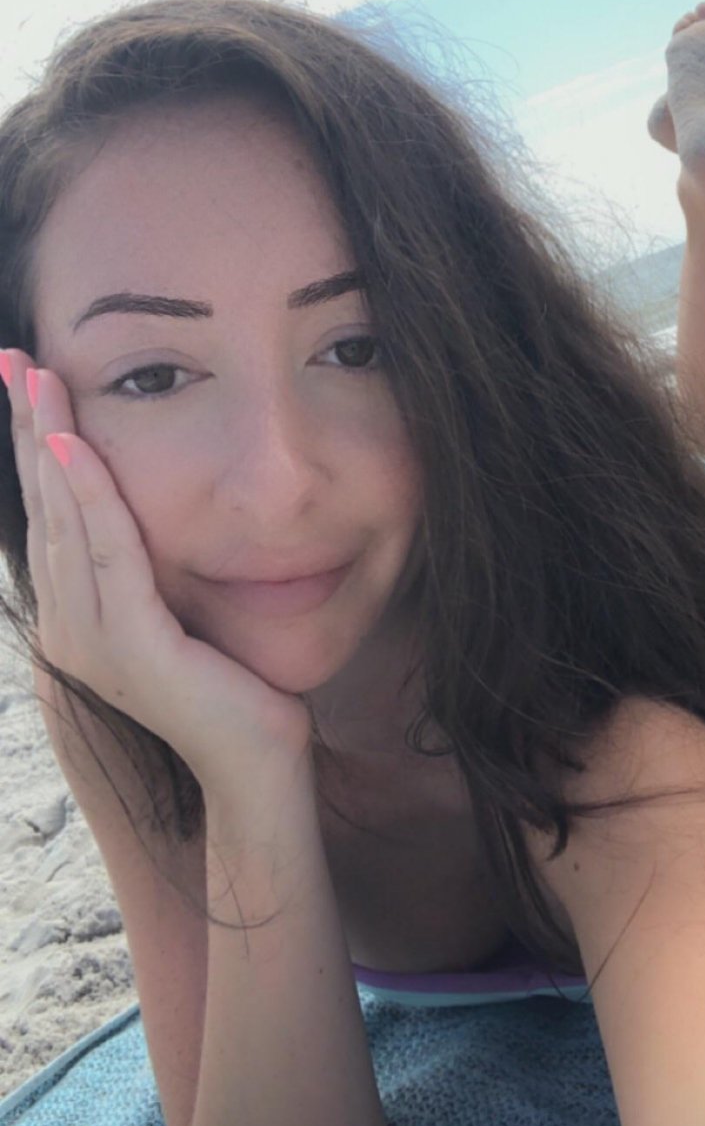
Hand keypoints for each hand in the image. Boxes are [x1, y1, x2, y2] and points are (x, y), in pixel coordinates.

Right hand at [3, 349, 315, 784]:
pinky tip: (74, 448)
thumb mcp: (181, 610)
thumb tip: (148, 504)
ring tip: (39, 379)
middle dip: (30, 426)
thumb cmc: (234, 687)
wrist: (259, 769)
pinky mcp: (132, 650)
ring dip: (50, 442)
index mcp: (76, 616)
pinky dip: (89, 497)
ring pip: (65, 519)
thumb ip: (151, 566)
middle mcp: (70, 628)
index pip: (50, 511)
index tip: (25, 373)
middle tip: (14, 357)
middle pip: (44, 505)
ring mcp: (93, 642)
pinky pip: (107, 555)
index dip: (35, 441)